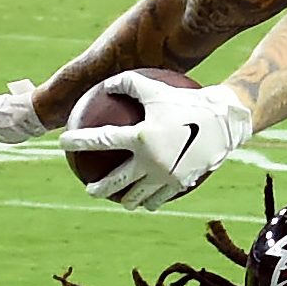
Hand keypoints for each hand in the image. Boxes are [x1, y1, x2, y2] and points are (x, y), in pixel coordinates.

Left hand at [58, 72, 250, 209]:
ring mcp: (165, 175)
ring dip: (125, 199)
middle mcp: (149, 160)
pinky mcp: (180, 184)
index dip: (78, 141)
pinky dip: (151, 200)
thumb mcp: (154, 87)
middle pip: (116, 181)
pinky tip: (147, 201)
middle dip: (98, 188)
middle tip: (90, 188)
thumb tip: (104, 85)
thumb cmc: (186, 100)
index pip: (100, 140)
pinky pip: (160, 197)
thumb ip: (127, 84)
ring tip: (119, 199)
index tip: (62, 142)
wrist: (223, 121)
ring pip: (137, 195)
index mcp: (140, 137)